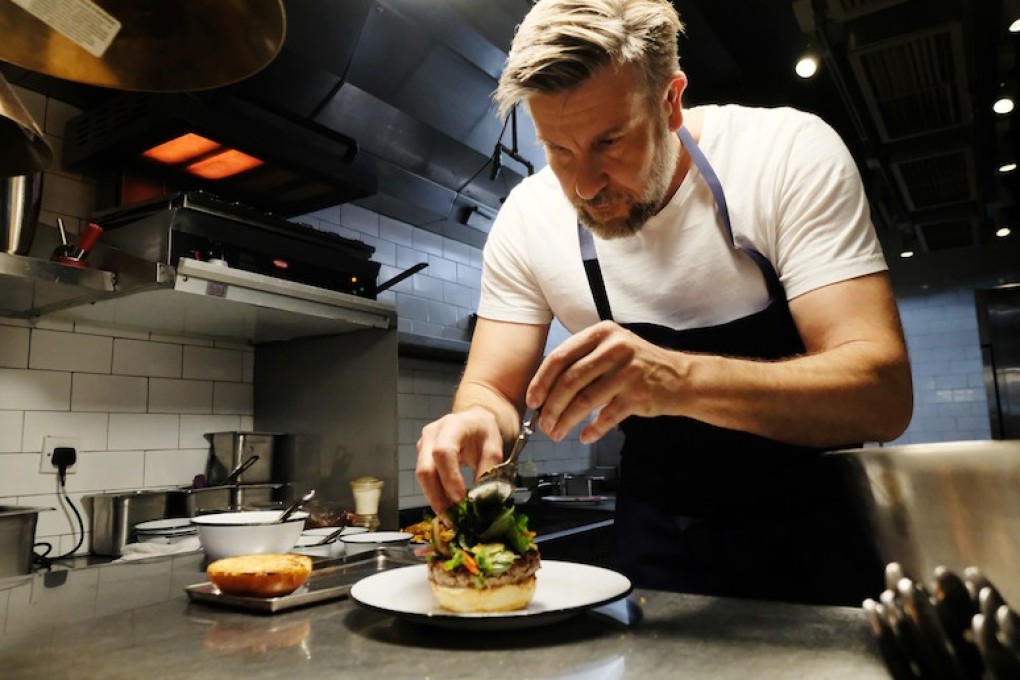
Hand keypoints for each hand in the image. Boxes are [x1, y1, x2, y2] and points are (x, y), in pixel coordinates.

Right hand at [416, 407, 504, 513]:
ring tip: (451, 518)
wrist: (473, 421)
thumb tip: (479, 498)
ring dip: (435, 500)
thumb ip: (488, 470)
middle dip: (437, 496)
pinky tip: (447, 509)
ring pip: (422, 478)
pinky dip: (435, 496)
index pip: (443, 452)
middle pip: (425, 468)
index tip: (460, 499)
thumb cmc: (483, 432)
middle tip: (453, 516)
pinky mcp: (421, 457)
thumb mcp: (494, 447)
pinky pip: (424, 480)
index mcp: (453, 426)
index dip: (449, 478)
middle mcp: (432, 434)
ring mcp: (423, 445)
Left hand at [528, 320, 685, 443]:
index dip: (541, 381)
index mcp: (602, 333)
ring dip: (566, 421)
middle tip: (543, 424)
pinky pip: (606, 417)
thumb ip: (583, 360)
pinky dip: (592, 430)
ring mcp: (628, 372)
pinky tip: (585, 436)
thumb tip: (545, 388)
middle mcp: (615, 348)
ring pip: (585, 401)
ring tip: (557, 432)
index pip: (560, 357)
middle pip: (570, 381)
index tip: (533, 400)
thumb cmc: (638, 365)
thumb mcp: (612, 348)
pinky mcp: (638, 395)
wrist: (681, 378)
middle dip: (551, 407)